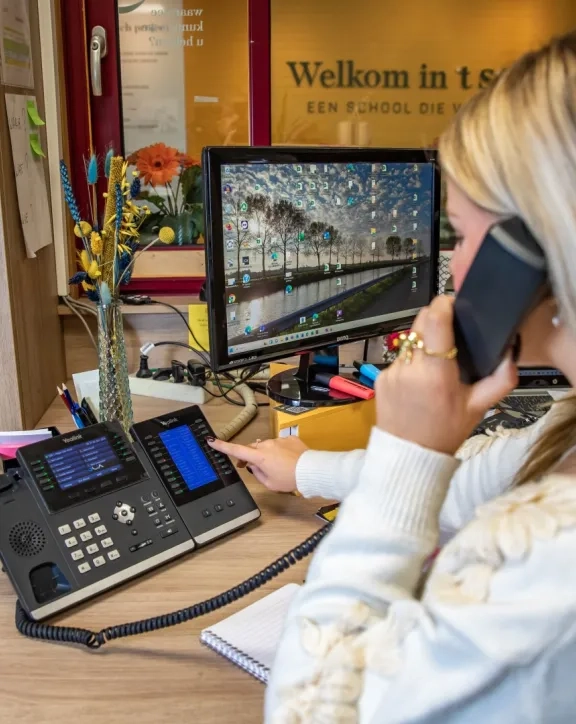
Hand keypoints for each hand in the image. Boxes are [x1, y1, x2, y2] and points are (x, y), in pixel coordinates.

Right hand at [207, 436, 308, 491]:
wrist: (311, 470)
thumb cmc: (290, 479)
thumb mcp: (269, 483)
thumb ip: (257, 473)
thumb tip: (253, 465)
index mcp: (259, 456)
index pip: (236, 450)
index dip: (222, 446)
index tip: (212, 441)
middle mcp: (267, 445)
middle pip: (253, 449)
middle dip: (251, 456)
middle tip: (254, 467)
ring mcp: (278, 440)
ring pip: (267, 446)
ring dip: (268, 454)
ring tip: (279, 467)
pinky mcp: (289, 438)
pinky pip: (280, 444)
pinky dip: (280, 451)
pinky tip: (288, 460)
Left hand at [376, 296, 517, 454]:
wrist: (408, 456)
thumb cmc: (444, 432)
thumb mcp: (478, 408)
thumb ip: (500, 380)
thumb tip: (510, 354)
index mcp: (436, 374)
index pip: (435, 321)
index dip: (444, 305)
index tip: (453, 303)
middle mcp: (410, 368)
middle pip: (420, 324)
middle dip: (435, 320)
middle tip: (450, 332)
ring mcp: (391, 372)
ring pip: (409, 341)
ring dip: (423, 344)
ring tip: (435, 365)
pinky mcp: (380, 377)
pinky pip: (398, 358)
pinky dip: (410, 362)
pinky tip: (418, 381)